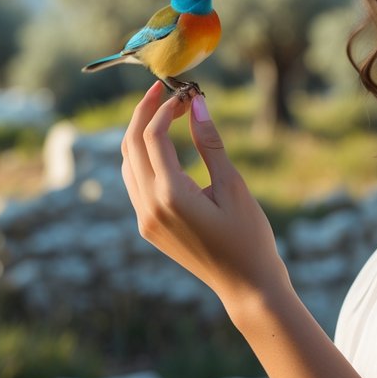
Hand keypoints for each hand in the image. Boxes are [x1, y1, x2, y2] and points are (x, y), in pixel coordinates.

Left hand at [121, 81, 289, 310]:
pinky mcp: (149, 228)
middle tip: (164, 91)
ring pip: (127, 164)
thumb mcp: (233, 186)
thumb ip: (211, 143)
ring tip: (166, 114)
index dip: (165, 109)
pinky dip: (142, 158)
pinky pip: (134, 184)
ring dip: (140, 135)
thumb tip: (197, 103)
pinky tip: (163, 147)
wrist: (247, 287)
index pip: (152, 137)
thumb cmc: (249, 236)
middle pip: (130, 146)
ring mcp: (145, 220)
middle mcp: (149, 207)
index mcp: (171, 195)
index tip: (185, 93)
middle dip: (144, 113)